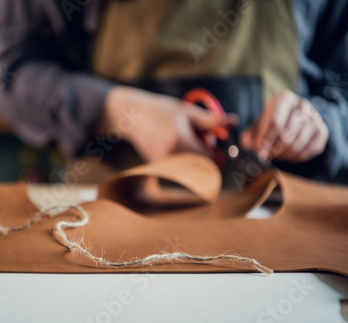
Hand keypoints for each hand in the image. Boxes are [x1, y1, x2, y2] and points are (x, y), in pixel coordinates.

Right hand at [100, 86, 236, 161]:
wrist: (131, 117)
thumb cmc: (159, 111)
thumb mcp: (186, 111)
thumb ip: (211, 120)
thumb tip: (233, 122)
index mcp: (180, 141)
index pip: (210, 159)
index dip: (217, 153)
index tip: (214, 143)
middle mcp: (171, 156)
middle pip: (202, 168)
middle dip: (207, 158)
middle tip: (201, 142)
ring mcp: (163, 164)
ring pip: (191, 170)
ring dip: (196, 160)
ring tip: (186, 142)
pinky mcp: (158, 167)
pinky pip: (180, 169)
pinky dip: (183, 160)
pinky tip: (174, 146)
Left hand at [240, 90, 328, 162]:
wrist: (296, 117)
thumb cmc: (273, 120)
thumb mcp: (259, 123)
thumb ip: (250, 134)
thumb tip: (246, 145)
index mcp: (284, 99)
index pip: (275, 122)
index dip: (265, 140)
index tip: (259, 153)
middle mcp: (302, 106)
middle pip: (287, 135)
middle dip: (273, 150)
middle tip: (265, 157)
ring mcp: (315, 118)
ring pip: (297, 145)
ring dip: (283, 155)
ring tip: (274, 156)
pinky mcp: (322, 132)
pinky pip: (307, 152)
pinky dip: (294, 158)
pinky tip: (286, 156)